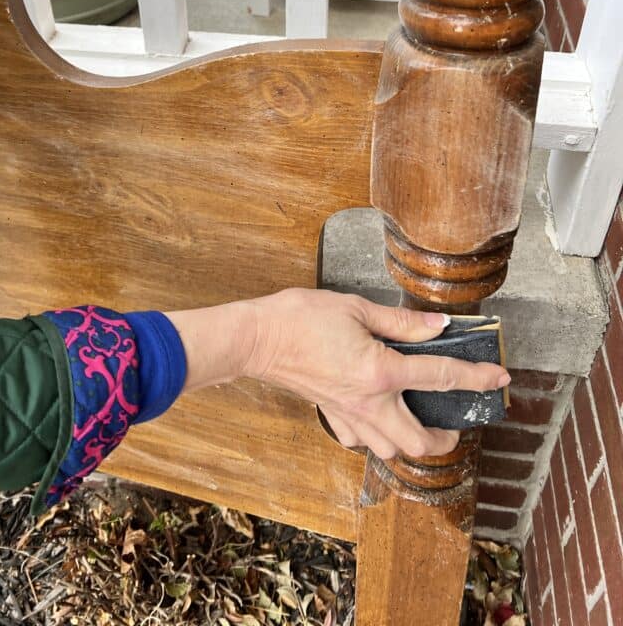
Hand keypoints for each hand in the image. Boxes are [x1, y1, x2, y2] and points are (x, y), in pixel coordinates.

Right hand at [244, 288, 508, 459]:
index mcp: (381, 372)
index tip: (499, 378)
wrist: (258, 338)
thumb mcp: (358, 309)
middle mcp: (369, 403)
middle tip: (455, 420)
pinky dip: (375, 435)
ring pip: (392, 449)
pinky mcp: (330, 416)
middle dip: (446, 437)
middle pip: (421, 442)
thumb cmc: (302, 318)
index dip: (476, 378)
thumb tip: (439, 327)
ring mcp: (348, 416)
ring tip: (419, 417)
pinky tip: (377, 415)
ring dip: (412, 439)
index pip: (441, 377)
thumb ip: (403, 323)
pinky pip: (360, 440)